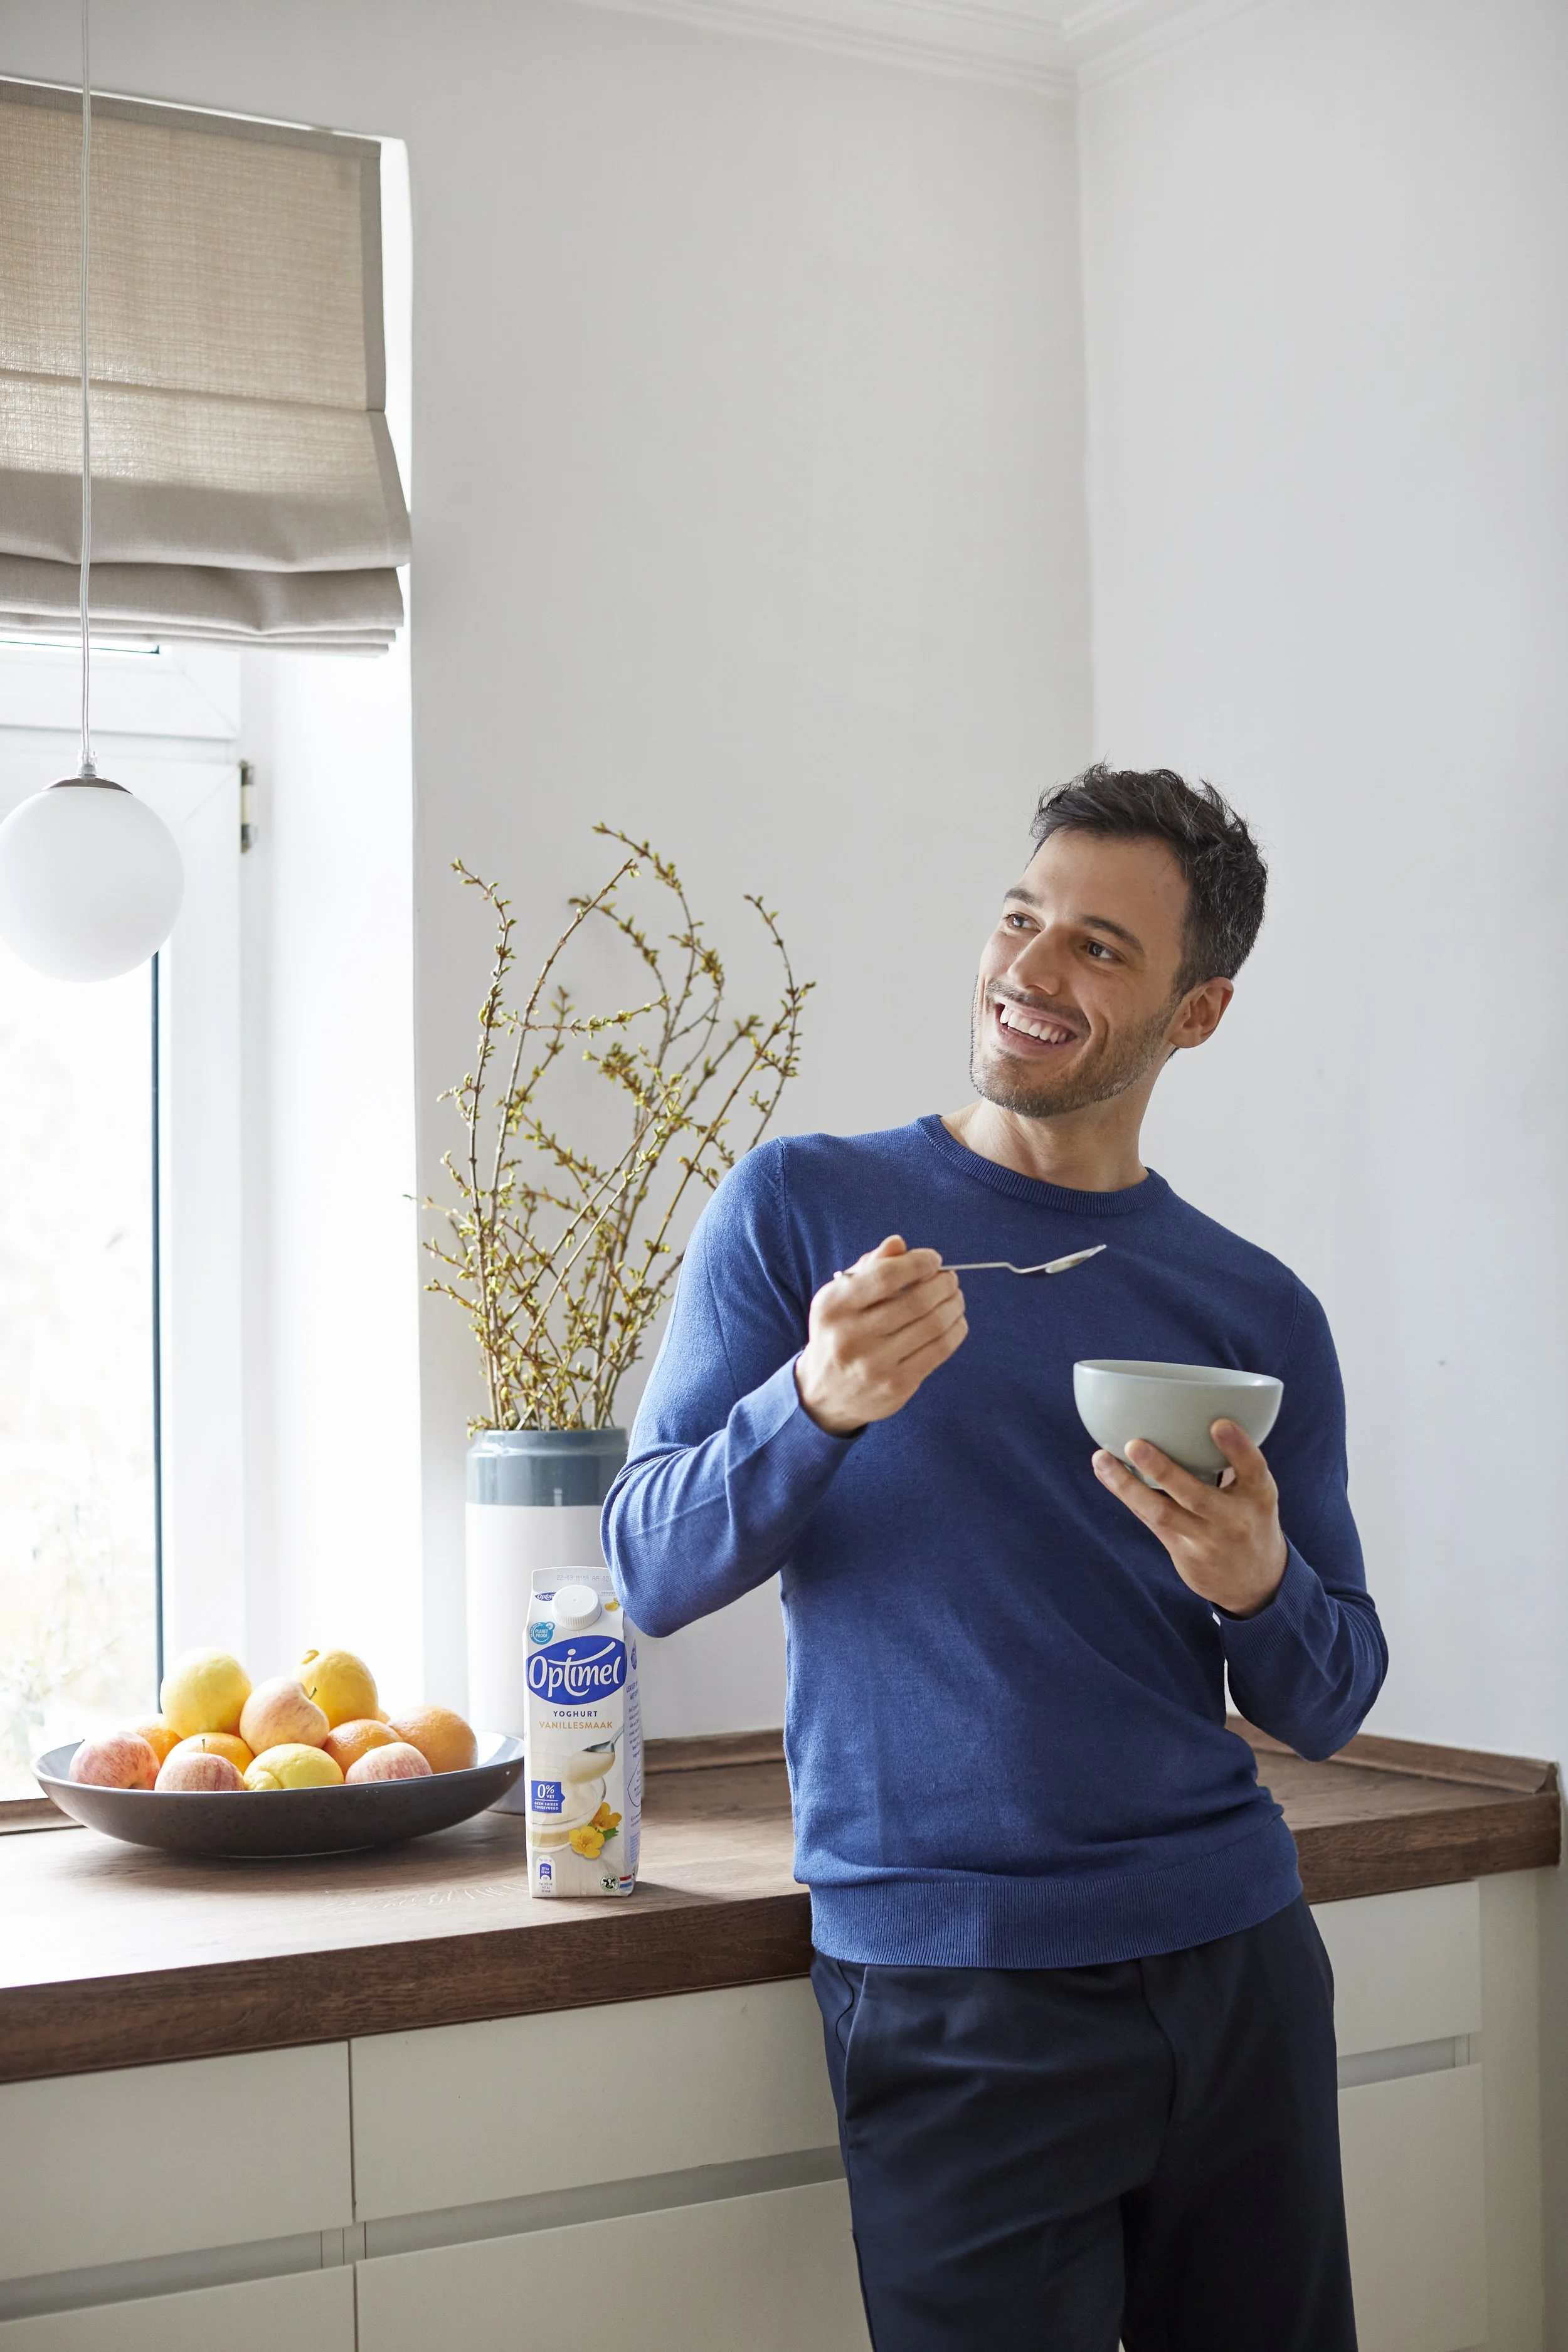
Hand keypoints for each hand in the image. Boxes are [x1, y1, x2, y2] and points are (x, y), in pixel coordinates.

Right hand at [795, 1236, 967, 1435]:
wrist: (823, 1394)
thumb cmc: (839, 1333)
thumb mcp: (840, 1297)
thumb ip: (869, 1267)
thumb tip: (899, 1243)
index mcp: (834, 1306)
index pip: (885, 1277)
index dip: (918, 1263)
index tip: (933, 1259)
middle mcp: (851, 1337)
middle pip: (916, 1302)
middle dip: (943, 1284)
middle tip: (950, 1278)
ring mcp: (875, 1365)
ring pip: (933, 1326)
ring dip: (953, 1305)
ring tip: (955, 1296)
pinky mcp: (896, 1386)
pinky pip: (939, 1351)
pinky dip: (955, 1330)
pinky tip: (955, 1321)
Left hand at [1091, 1419, 1287, 1617]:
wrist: (1253, 1582)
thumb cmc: (1248, 1519)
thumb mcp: (1256, 1491)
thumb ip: (1234, 1460)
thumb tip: (1195, 1412)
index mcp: (1259, 1495)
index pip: (1254, 1469)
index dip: (1239, 1447)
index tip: (1219, 1424)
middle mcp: (1233, 1519)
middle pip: (1196, 1495)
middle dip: (1163, 1470)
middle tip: (1134, 1445)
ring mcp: (1206, 1539)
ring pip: (1161, 1513)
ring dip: (1128, 1486)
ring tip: (1102, 1459)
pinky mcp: (1183, 1552)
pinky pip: (1150, 1521)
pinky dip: (1127, 1496)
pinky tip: (1106, 1474)